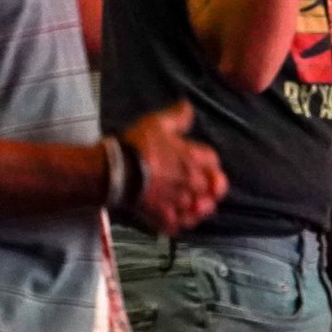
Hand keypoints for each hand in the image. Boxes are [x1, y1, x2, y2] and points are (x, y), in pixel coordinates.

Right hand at [122, 102, 227, 233]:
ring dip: (198, 208)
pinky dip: (179, 223)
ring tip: (192, 205)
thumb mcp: (158, 122)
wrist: (117, 172)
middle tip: (203, 187)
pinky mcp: (163, 217)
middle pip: (213, 189)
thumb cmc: (138, 147)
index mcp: (193, 159)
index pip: (213, 161)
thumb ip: (177, 116)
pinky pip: (178, 225)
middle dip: (210, 187)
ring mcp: (178, 202)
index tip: (204, 163)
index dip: (210, 162)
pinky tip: (176, 219)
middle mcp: (191, 183)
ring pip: (199, 211)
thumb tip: (188, 106)